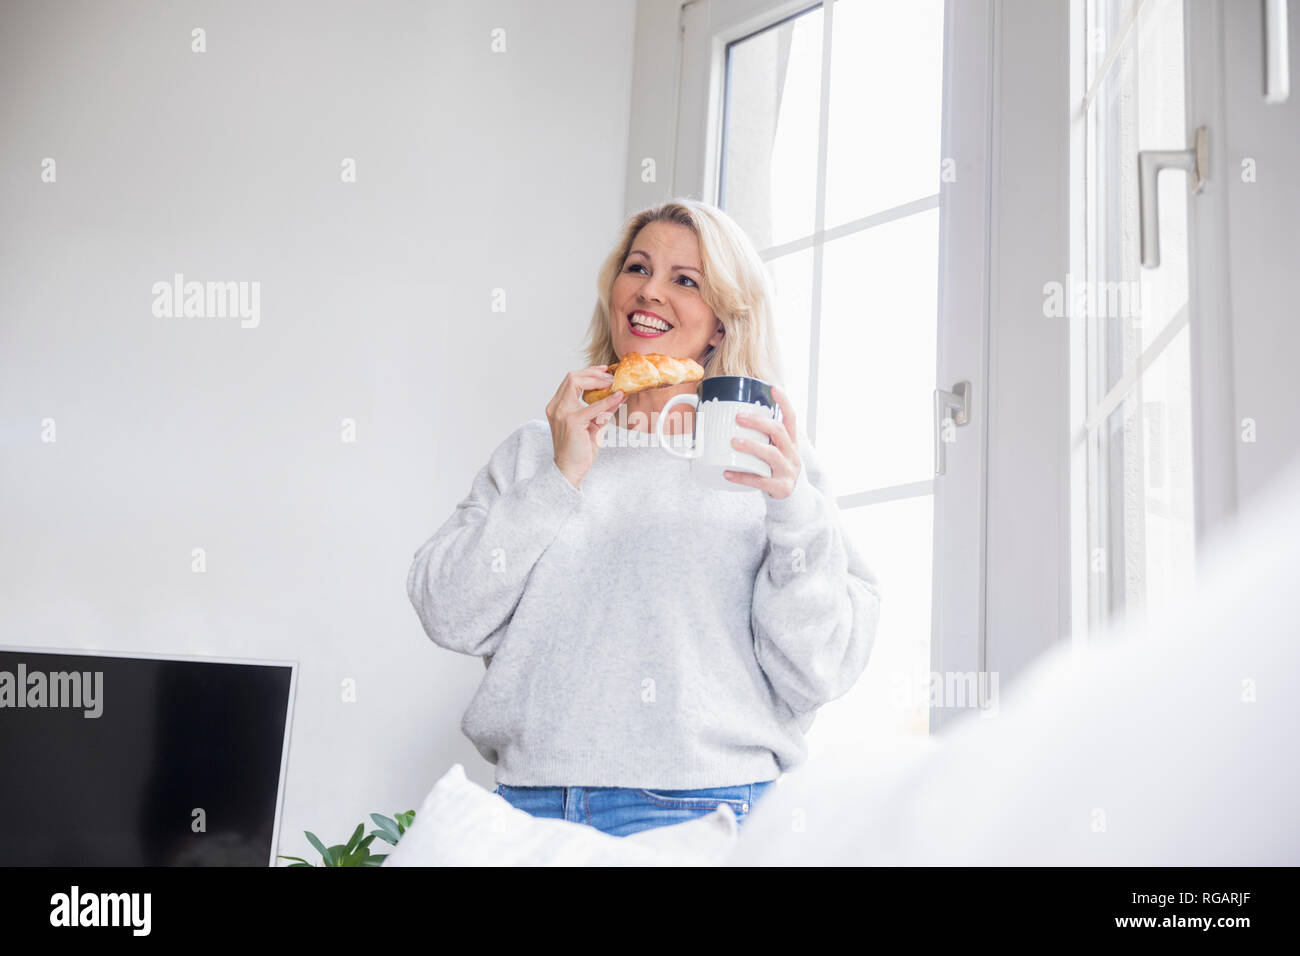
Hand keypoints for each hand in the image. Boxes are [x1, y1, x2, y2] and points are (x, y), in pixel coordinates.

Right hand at [545, 365, 624, 489]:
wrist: (569, 470)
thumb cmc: (579, 451)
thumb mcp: (591, 426)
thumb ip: (600, 412)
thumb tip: (616, 397)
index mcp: (557, 407)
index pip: (570, 381)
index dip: (588, 373)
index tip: (604, 371)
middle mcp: (556, 407)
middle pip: (572, 376)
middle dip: (593, 373)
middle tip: (611, 376)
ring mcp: (561, 413)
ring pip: (576, 382)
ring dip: (598, 381)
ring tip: (614, 384)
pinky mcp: (572, 421)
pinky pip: (592, 406)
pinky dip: (607, 400)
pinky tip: (619, 398)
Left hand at [724, 384, 800, 498]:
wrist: (793, 498)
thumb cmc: (776, 468)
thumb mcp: (776, 450)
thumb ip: (762, 437)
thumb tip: (732, 417)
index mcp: (791, 442)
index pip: (791, 418)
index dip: (784, 402)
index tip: (773, 387)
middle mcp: (792, 454)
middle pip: (779, 432)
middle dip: (759, 422)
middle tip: (738, 417)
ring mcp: (788, 471)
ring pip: (772, 455)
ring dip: (752, 446)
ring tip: (733, 442)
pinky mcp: (780, 487)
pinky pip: (760, 481)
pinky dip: (743, 476)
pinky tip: (728, 473)